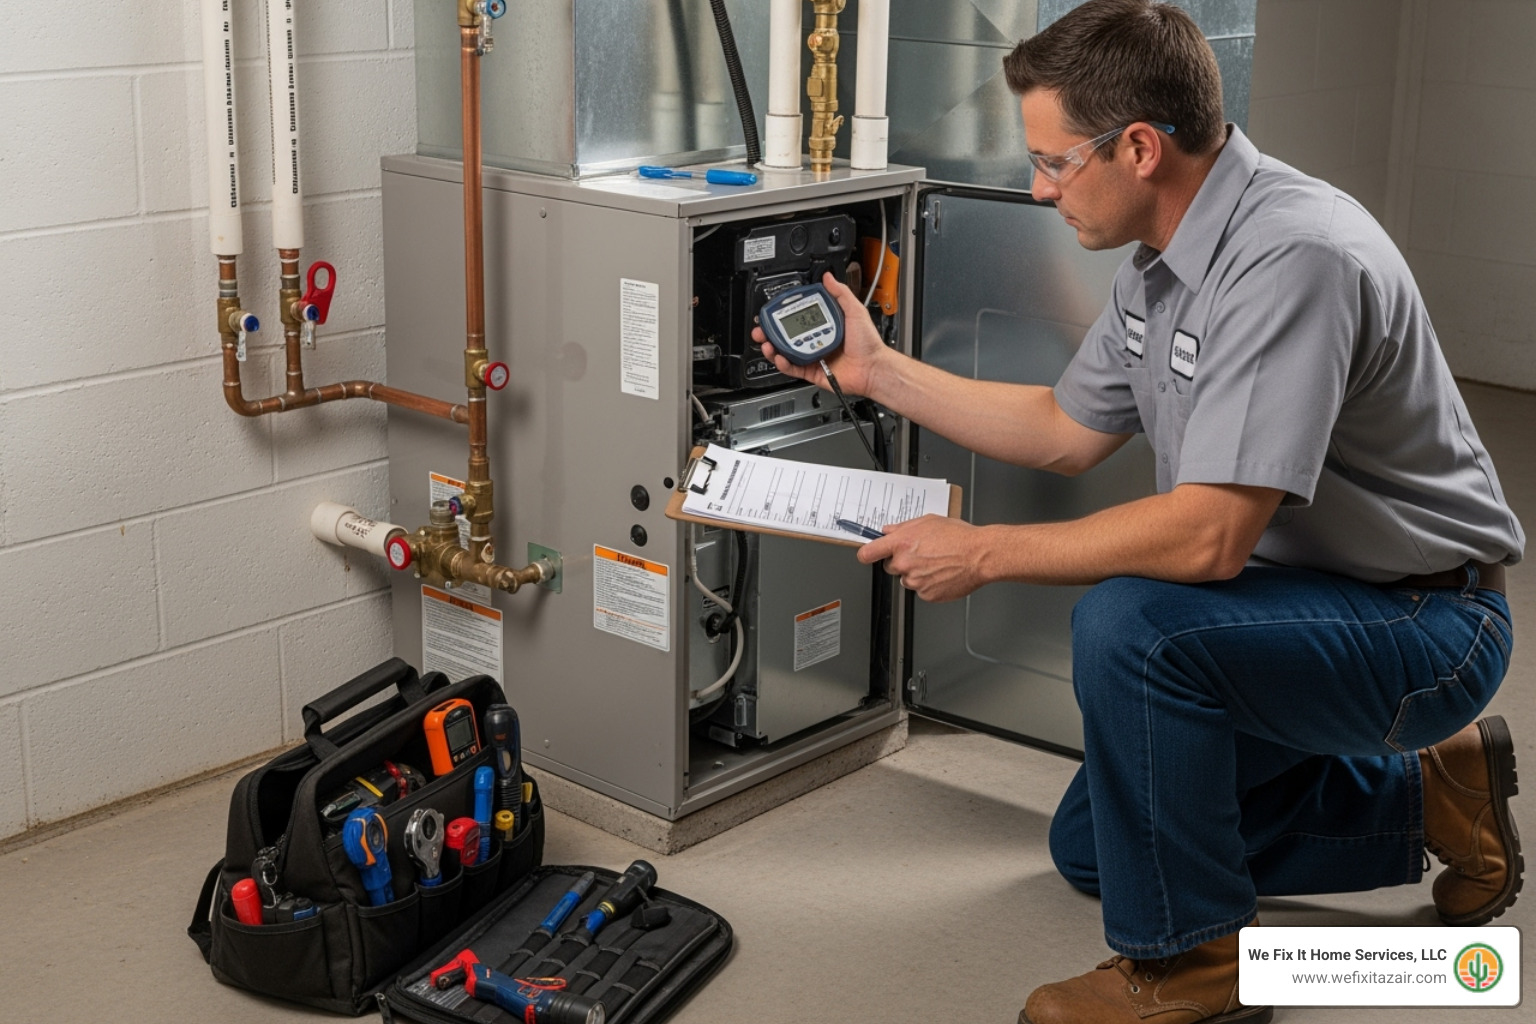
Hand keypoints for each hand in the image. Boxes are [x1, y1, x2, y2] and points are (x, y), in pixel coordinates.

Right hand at [753, 271, 888, 398]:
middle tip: (762, 329)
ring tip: (766, 342)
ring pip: (787, 351)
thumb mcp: (855, 310)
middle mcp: (818, 339)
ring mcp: (814, 356)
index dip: (785, 314)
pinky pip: (793, 368)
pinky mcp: (813, 372)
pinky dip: (783, 363)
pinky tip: (779, 357)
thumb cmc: (868, 343)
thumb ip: (840, 293)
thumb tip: (828, 278)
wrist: (872, 368)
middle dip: (772, 332)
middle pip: (788, 334)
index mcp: (826, 324)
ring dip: (773, 347)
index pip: (800, 317)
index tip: (775, 311)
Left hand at [856, 515, 987, 601]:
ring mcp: (915, 581)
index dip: (866, 554)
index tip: (866, 555)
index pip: (868, 553)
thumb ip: (903, 527)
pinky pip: (921, 591)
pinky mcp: (926, 594)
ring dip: (916, 573)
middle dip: (900, 561)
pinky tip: (941, 573)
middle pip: (890, 567)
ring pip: (907, 579)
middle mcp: (905, 562)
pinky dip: (929, 584)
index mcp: (902, 543)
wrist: (980, 555)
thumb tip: (888, 530)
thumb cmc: (959, 536)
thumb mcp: (928, 521)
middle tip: (920, 555)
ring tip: (936, 563)